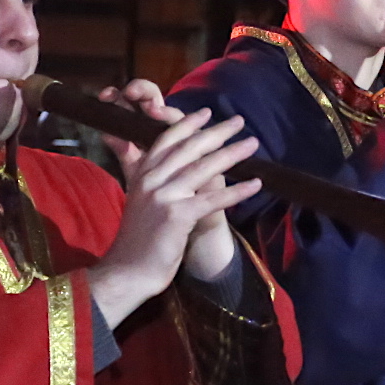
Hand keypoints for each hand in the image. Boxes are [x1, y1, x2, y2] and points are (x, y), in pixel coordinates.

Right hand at [89, 92, 262, 328]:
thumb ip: (147, 177)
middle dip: (218, 132)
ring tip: (253, 144)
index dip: (189, 124)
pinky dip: (237, 191)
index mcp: (142, 173)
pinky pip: (213, 199)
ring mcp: (164, 196)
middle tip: (240, 121)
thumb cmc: (137, 239)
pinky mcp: (177, 216)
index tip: (208, 113)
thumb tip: (162, 163)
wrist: (127, 270)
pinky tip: (256, 184)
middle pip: (190, 147)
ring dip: (232, 154)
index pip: (167, 139)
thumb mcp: (139, 200)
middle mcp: (152, 179)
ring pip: (204, 168)